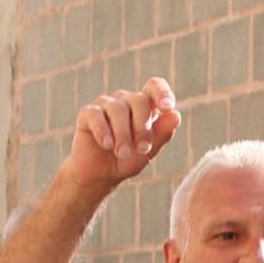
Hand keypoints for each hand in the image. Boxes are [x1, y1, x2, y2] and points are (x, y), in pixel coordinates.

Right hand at [59, 80, 181, 198]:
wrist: (100, 175)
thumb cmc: (127, 160)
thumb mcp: (148, 151)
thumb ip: (162, 133)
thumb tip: (176, 115)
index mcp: (144, 106)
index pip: (154, 87)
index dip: (162, 92)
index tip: (166, 107)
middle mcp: (125, 101)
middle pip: (138, 99)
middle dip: (142, 126)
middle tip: (142, 149)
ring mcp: (105, 105)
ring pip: (117, 109)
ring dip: (122, 134)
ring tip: (122, 153)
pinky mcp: (87, 113)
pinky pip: (96, 115)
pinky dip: (103, 131)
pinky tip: (107, 145)